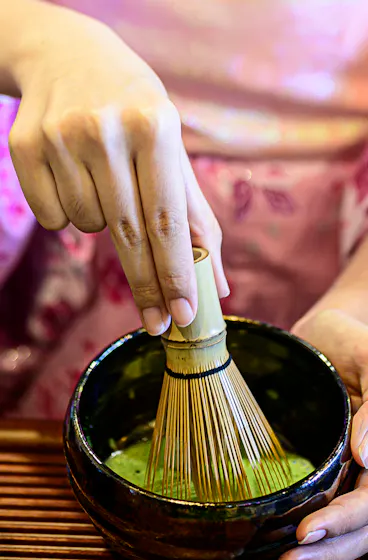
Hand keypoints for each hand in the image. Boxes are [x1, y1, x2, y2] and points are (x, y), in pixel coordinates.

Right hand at [8, 5, 227, 334]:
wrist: (66, 56)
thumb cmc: (134, 110)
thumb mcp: (172, 149)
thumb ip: (195, 217)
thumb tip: (216, 283)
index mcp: (155, 124)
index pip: (168, 219)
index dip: (177, 273)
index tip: (184, 314)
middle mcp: (106, 129)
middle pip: (129, 234)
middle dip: (147, 285)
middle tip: (159, 322)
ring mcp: (59, 136)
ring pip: (87, 226)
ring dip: (102, 223)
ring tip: (104, 180)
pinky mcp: (24, 145)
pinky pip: (52, 216)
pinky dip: (68, 211)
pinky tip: (73, 175)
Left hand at [273, 309, 367, 559]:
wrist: (323, 334)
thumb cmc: (352, 338)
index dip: (346, 520)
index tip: (306, 530)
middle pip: (362, 527)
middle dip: (327, 551)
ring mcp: (350, 474)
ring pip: (345, 531)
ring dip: (317, 559)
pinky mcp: (325, 473)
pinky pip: (322, 513)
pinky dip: (308, 543)